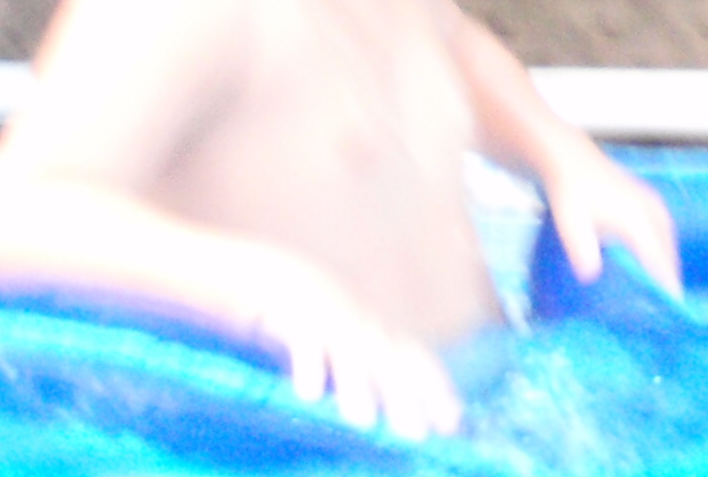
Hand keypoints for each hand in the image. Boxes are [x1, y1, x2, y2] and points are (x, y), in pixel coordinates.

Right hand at [244, 256, 462, 440]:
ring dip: (356, 386)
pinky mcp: (289, 311)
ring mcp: (325, 313)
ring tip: (364, 421)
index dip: (434, 389)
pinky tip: (309, 395)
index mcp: (371, 327)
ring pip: (347, 352)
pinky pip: (302, 340)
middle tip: (415, 434)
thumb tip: (378, 417)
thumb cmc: (298, 318)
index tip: (453, 423)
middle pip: (386, 360)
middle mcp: (356, 319)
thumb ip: (355, 376)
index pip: (412, 358)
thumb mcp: (334, 345)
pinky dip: (307, 364)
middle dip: (403, 397)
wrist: (254, 273)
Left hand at [540, 139, 680, 297]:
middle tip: (670, 293)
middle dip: (670, 269)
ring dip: (668, 254)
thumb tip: (591, 275)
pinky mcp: (644, 195)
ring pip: (666, 232)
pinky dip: (663, 239)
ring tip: (666, 274)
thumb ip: (581, 249)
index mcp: (635, 217)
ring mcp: (648, 199)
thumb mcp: (570, 223)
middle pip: (666, 245)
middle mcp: (647, 208)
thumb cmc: (571, 192)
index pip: (656, 255)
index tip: (673, 300)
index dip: (665, 278)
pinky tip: (656, 247)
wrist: (570, 160)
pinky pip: (662, 222)